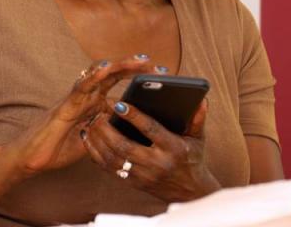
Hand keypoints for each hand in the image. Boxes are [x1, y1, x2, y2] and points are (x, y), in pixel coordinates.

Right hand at [2, 57, 151, 179]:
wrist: (31, 159)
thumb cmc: (60, 148)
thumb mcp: (95, 138)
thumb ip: (110, 129)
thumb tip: (134, 129)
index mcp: (93, 102)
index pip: (118, 83)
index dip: (137, 77)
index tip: (160, 75)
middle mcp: (85, 96)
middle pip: (112, 74)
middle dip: (134, 67)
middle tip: (157, 64)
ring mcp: (74, 99)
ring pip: (99, 75)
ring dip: (120, 66)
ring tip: (138, 60)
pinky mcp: (64, 106)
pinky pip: (80, 88)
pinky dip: (93, 76)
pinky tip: (106, 68)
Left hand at [82, 99, 220, 201]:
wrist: (189, 191)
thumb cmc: (193, 159)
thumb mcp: (198, 139)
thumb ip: (197, 118)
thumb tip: (201, 99)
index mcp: (173, 149)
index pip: (150, 130)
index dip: (134, 116)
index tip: (119, 103)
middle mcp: (157, 164)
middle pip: (125, 146)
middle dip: (107, 130)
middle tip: (97, 113)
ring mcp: (143, 175)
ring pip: (113, 159)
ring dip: (98, 141)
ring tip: (90, 123)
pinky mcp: (133, 183)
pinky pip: (109, 169)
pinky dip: (96, 154)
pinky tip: (89, 139)